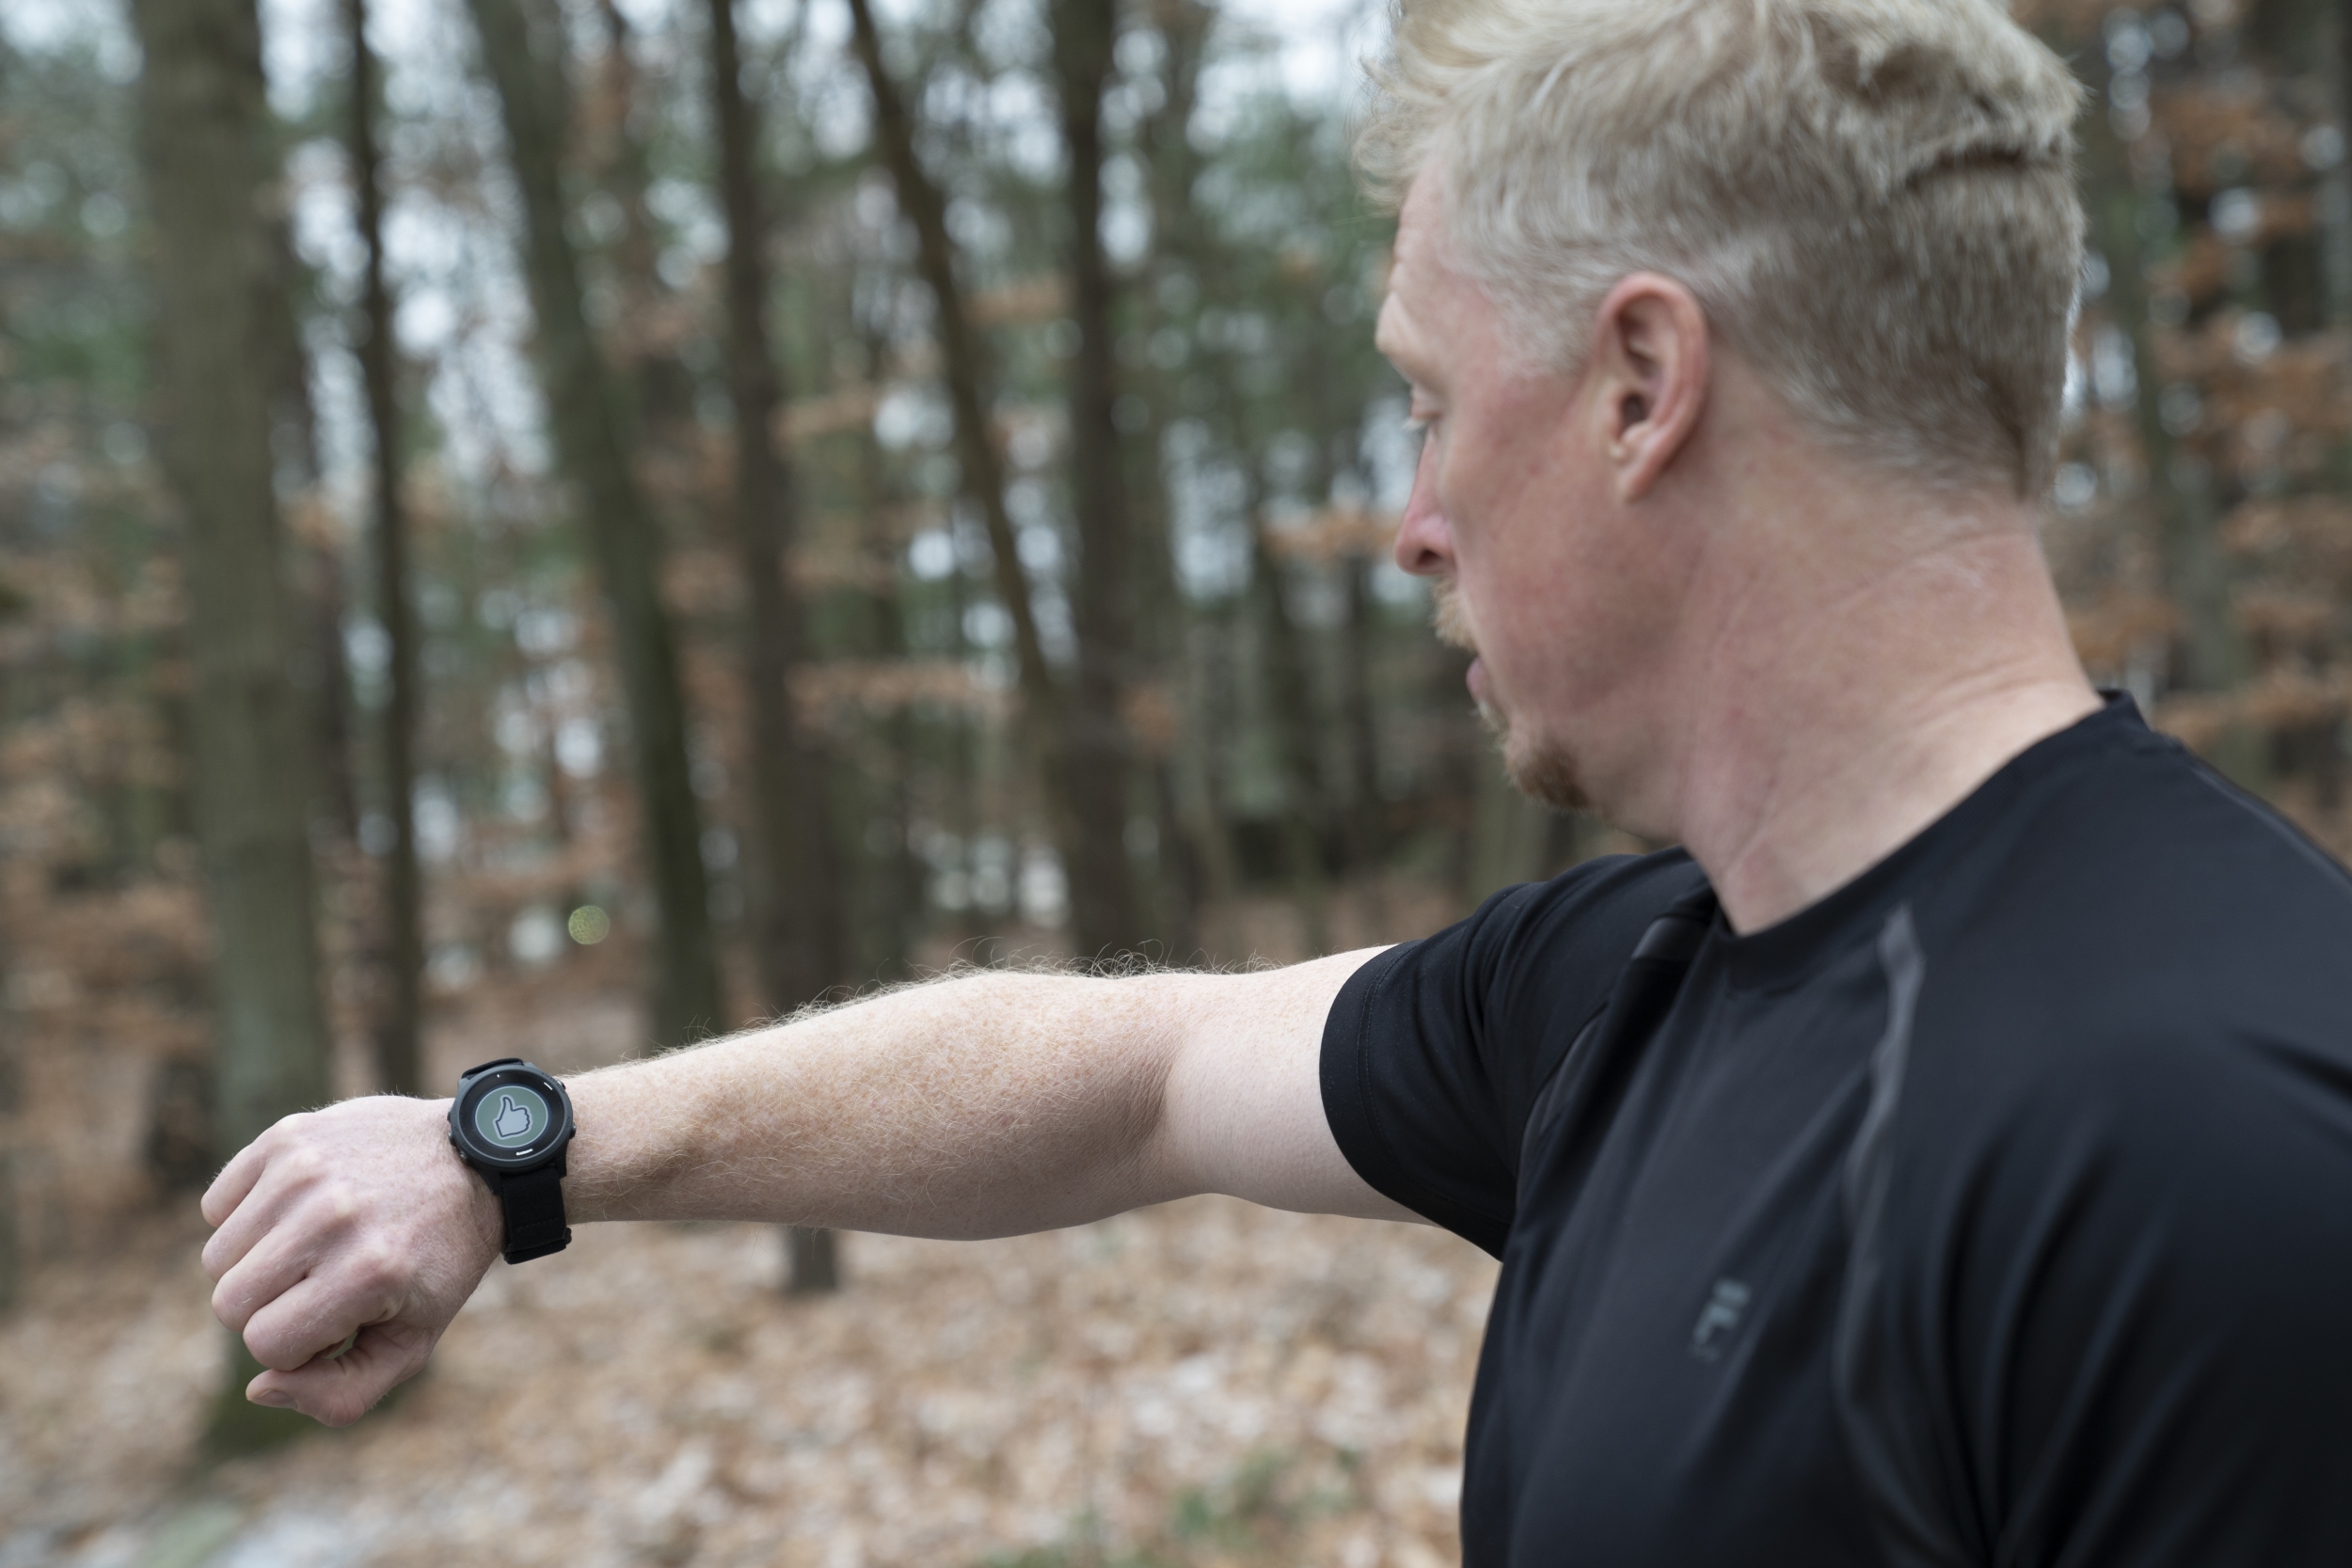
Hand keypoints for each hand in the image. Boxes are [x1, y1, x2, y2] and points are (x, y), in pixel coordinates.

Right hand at [200, 1095, 502, 1426]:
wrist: (474, 1162)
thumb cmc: (436, 1262)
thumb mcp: (412, 1342)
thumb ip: (341, 1394)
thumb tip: (259, 1388)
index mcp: (369, 1272)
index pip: (264, 1345)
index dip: (298, 1345)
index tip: (341, 1318)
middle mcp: (332, 1216)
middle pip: (228, 1303)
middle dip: (270, 1309)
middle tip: (324, 1284)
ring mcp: (305, 1170)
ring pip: (218, 1258)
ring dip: (257, 1265)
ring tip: (315, 1248)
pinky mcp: (287, 1135)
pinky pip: (217, 1206)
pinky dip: (247, 1218)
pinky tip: (299, 1211)